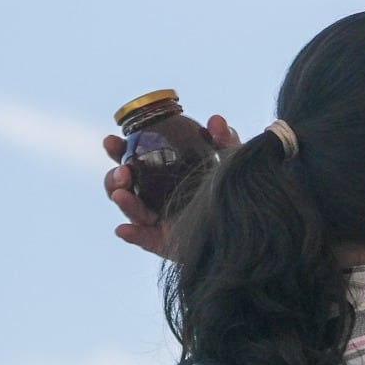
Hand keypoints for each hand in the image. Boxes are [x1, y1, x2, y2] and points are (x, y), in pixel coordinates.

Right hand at [103, 114, 239, 257]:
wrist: (252, 226)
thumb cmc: (235, 191)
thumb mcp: (230, 164)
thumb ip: (224, 142)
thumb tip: (215, 119)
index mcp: (164, 175)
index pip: (134, 160)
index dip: (118, 150)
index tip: (112, 139)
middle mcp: (156, 198)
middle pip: (124, 187)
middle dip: (114, 178)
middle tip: (122, 170)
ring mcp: (159, 222)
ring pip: (132, 212)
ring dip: (123, 201)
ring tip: (122, 194)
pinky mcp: (166, 244)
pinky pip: (145, 240)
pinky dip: (133, 235)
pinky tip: (123, 229)